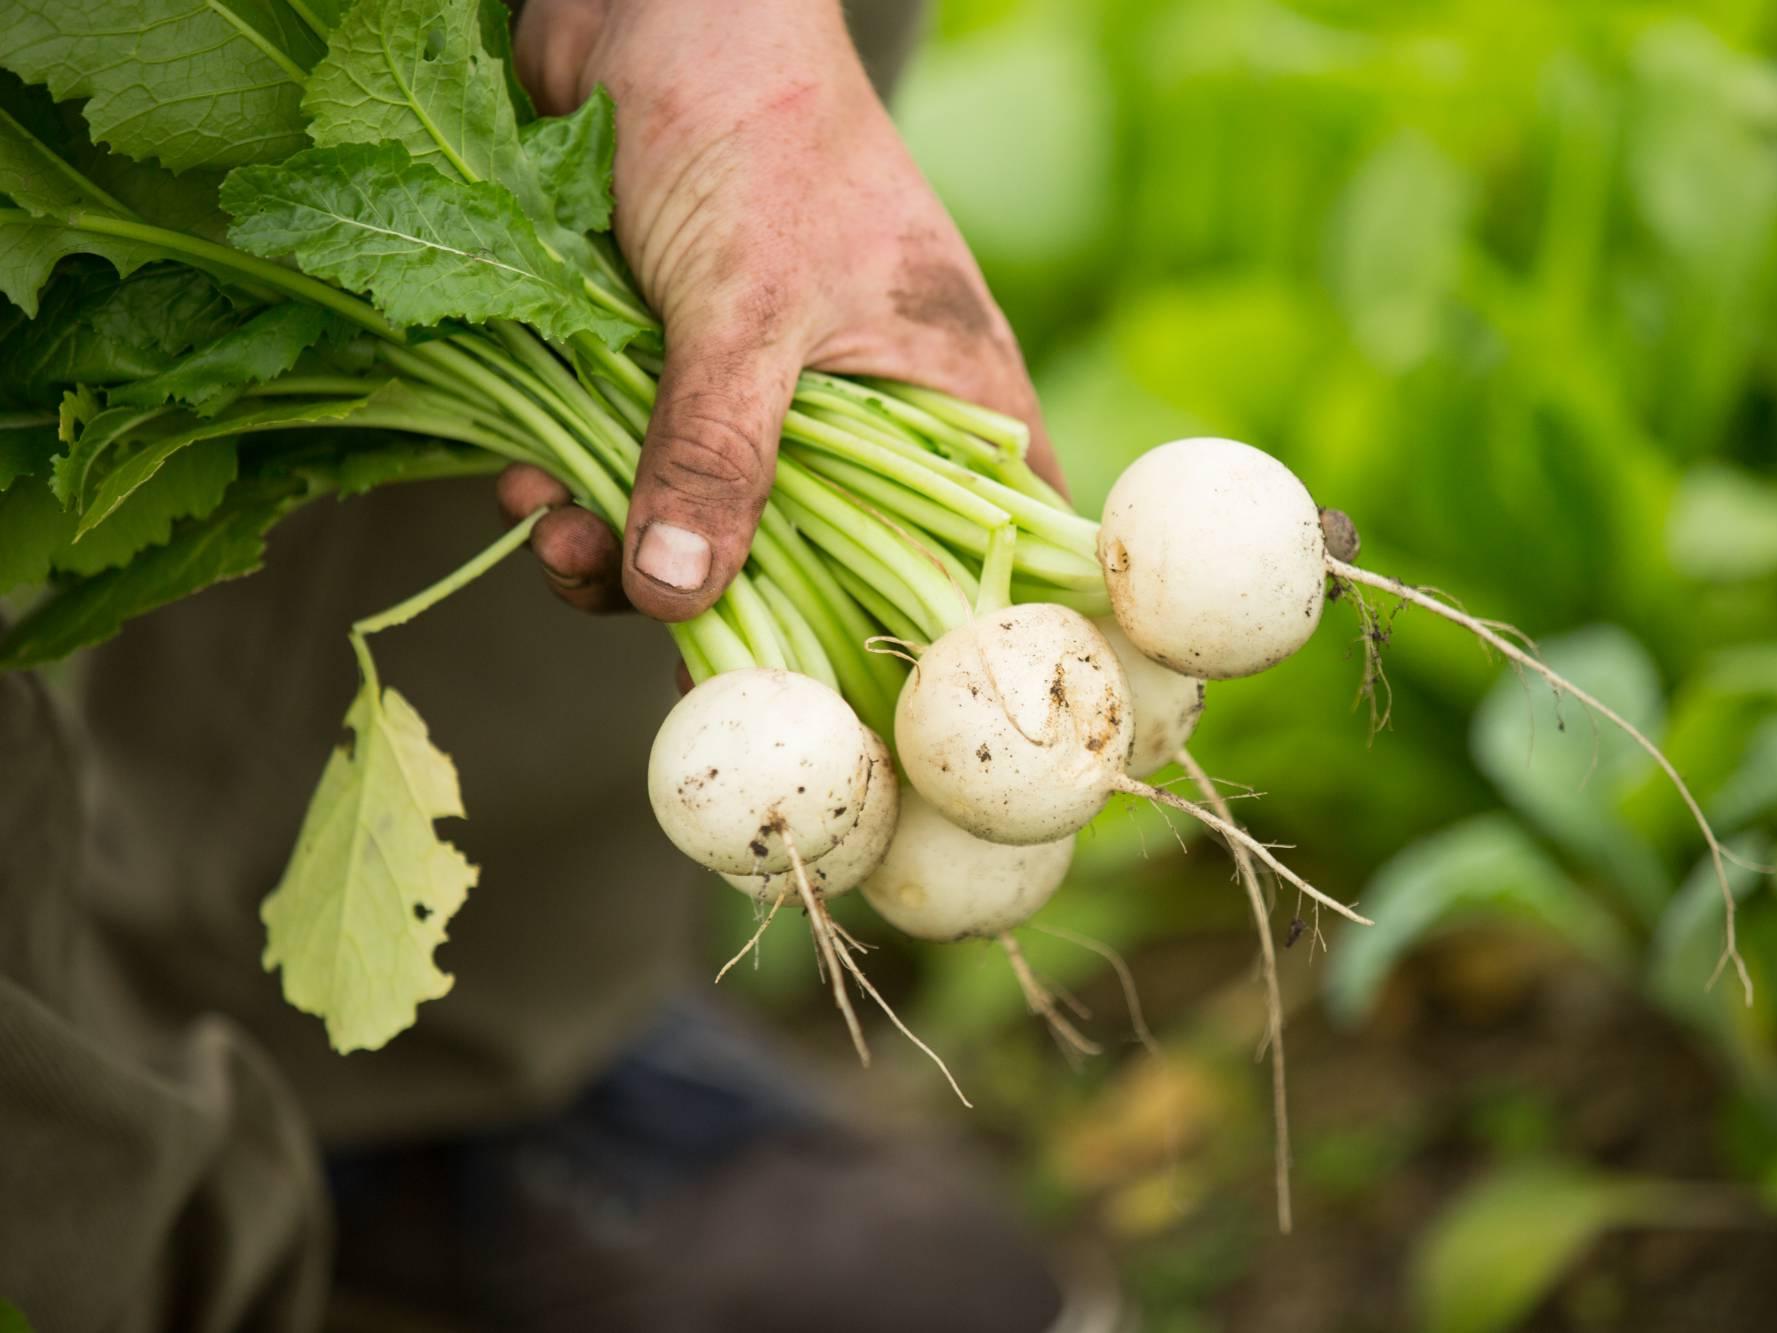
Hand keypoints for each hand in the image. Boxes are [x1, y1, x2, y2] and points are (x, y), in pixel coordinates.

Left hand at [499, 0, 1060, 619]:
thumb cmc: (748, 121)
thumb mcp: (744, 304)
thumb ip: (719, 454)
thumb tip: (676, 601)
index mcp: (948, 395)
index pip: (991, 555)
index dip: (947, 648)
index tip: (877, 733)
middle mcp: (869, 411)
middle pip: (828, 567)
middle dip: (734, 611)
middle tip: (658, 649)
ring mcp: (767, 398)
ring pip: (713, 530)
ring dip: (625, 554)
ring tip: (555, 534)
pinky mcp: (674, 377)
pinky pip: (636, 475)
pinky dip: (583, 492)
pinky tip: (527, 481)